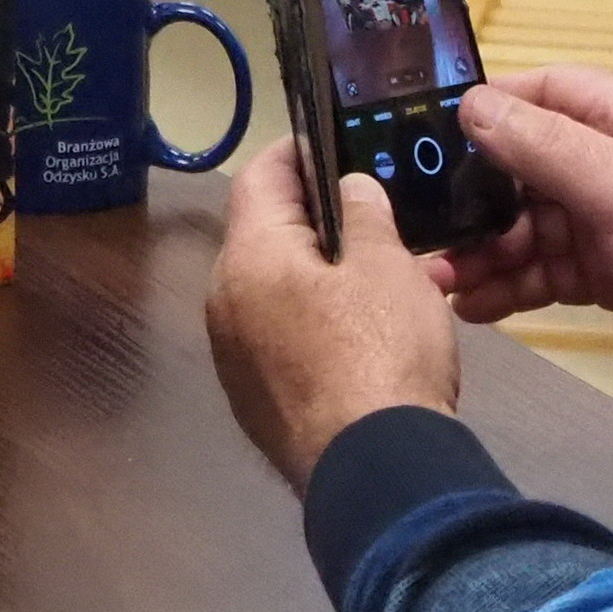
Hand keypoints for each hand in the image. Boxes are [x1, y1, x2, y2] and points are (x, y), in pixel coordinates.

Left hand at [208, 144, 460, 492]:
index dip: (296, 151)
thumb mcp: (387, 265)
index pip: (259, 179)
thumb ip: (364, 214)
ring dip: (316, 273)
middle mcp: (225, 305)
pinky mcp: (256, 403)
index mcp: (249, 260)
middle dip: (313, 218)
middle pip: (262, 237)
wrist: (377, 472)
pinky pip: (281, 339)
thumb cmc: (382, 353)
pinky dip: (315, 322)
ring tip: (378, 272)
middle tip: (370, 208)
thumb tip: (349, 190)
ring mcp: (235, 360)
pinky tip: (364, 333)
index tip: (331, 140)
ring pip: (273, 292)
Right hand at [431, 68, 612, 417]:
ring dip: (487, 249)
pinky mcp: (611, 274)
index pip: (549, 91)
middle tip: (424, 227)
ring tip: (441, 280)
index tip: (431, 136)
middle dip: (477, 198)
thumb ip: (545, 146)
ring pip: (532, 224)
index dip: (492, 108)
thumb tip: (472, 105)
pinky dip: (512, 284)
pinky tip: (474, 305)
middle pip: (529, 164)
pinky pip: (547, 270)